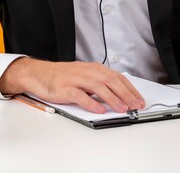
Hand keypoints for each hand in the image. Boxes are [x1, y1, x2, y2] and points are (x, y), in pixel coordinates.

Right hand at [0, 58, 144, 113]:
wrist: (40, 73)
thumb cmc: (63, 77)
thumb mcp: (85, 75)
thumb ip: (100, 83)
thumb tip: (119, 95)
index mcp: (94, 68)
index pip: (117, 78)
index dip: (130, 89)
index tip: (139, 100)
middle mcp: (87, 72)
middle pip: (111, 82)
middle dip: (126, 94)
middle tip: (135, 106)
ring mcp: (76, 79)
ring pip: (99, 88)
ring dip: (113, 99)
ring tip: (122, 109)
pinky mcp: (66, 88)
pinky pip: (81, 96)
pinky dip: (91, 103)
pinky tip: (99, 110)